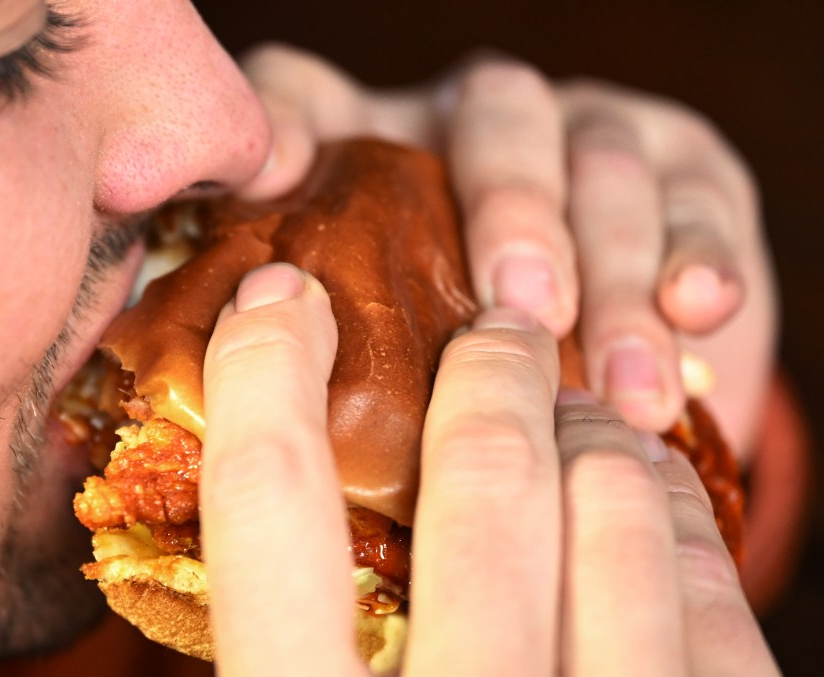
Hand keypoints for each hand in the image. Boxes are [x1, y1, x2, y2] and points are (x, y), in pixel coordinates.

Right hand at [199, 263, 776, 674]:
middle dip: (484, 370)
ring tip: (580, 406)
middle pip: (481, 479)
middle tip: (496, 329)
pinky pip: (709, 592)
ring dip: (593, 430)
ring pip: (614, 509)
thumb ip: (281, 656)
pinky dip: (675, 512)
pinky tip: (653, 488)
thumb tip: (264, 526)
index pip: (271, 509)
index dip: (264, 376)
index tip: (276, 301)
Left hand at [236, 45, 775, 456]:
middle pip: (498, 117)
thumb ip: (332, 329)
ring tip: (622, 389)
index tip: (280, 176)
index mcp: (393, 148)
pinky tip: (697, 311)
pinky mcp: (686, 172)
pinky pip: (701, 198)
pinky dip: (700, 253)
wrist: (604, 364)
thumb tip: (247, 363)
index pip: (323, 96)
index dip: (292, 119)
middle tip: (525, 309)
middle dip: (515, 211)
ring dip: (617, 277)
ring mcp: (593, 140)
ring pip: (607, 168)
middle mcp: (488, 123)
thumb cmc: (470, 362)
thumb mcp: (392, 350)